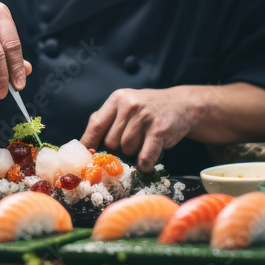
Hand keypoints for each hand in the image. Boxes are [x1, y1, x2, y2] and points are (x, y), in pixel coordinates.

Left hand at [79, 87, 206, 171]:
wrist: (181, 105)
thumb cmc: (147, 109)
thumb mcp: (126, 105)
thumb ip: (107, 119)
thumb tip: (85, 144)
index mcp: (117, 99)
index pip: (96, 125)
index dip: (88, 144)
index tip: (83, 159)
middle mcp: (129, 105)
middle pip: (111, 141)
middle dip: (117, 149)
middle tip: (130, 145)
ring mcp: (145, 117)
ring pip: (127, 149)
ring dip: (133, 154)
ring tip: (143, 145)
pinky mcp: (159, 130)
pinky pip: (144, 156)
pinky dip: (144, 164)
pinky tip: (147, 162)